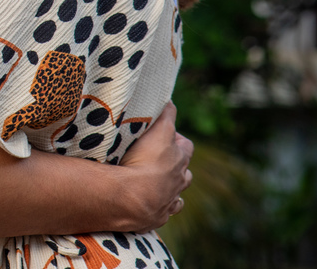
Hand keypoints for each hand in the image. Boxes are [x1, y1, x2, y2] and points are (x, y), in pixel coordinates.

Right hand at [116, 102, 193, 229]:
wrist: (132, 197)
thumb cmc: (142, 161)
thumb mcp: (156, 131)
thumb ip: (165, 115)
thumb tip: (170, 101)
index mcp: (178, 158)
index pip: (184, 144)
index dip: (176, 138)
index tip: (164, 133)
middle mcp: (179, 180)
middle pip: (185, 170)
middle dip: (176, 164)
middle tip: (158, 157)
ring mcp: (169, 200)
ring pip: (178, 193)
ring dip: (171, 186)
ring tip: (155, 181)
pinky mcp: (158, 216)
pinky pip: (164, 211)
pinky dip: (161, 205)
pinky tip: (151, 202)